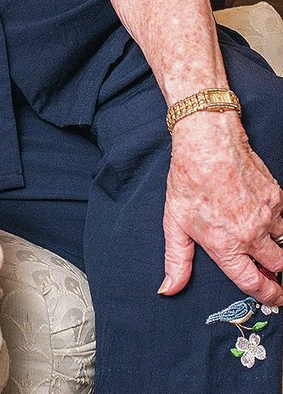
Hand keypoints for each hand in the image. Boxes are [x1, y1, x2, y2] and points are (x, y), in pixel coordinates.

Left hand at [161, 111, 282, 304]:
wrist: (207, 142)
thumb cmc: (188, 180)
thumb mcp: (174, 223)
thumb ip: (177, 260)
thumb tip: (169, 289)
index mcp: (226, 246)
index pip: (254, 285)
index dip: (268, 296)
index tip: (274, 298)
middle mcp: (250, 235)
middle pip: (278, 267)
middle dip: (278, 275)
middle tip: (274, 275)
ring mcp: (267, 216)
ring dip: (278, 247)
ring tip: (267, 243)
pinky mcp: (277, 197)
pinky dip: (278, 223)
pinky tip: (265, 217)